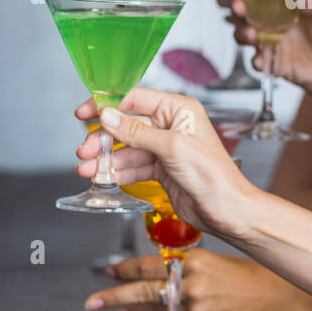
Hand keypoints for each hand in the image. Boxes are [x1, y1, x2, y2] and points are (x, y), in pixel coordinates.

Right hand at [75, 87, 256, 238]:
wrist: (227, 211)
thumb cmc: (214, 176)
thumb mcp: (172, 148)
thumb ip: (137, 132)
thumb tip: (109, 116)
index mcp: (179, 110)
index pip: (135, 98)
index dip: (108, 105)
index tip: (85, 113)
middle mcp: (171, 125)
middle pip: (126, 125)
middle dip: (103, 138)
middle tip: (84, 151)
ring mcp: (166, 148)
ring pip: (127, 149)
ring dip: (106, 159)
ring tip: (87, 170)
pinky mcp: (162, 169)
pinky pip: (133, 166)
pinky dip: (117, 172)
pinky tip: (103, 178)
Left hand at [82, 249, 299, 310]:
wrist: (275, 298)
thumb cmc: (249, 274)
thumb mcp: (213, 259)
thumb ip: (185, 266)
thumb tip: (158, 272)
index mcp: (192, 261)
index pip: (148, 265)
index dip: (125, 269)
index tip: (110, 271)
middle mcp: (190, 285)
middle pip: (142, 291)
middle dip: (114, 296)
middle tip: (94, 301)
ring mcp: (194, 310)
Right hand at [222, 0, 311, 97]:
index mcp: (281, 0)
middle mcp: (270, 18)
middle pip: (242, 10)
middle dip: (236, 6)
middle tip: (238, 5)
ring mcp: (268, 39)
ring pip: (244, 33)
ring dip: (243, 32)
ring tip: (252, 33)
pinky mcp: (271, 60)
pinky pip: (257, 60)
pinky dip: (257, 60)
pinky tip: (261, 60)